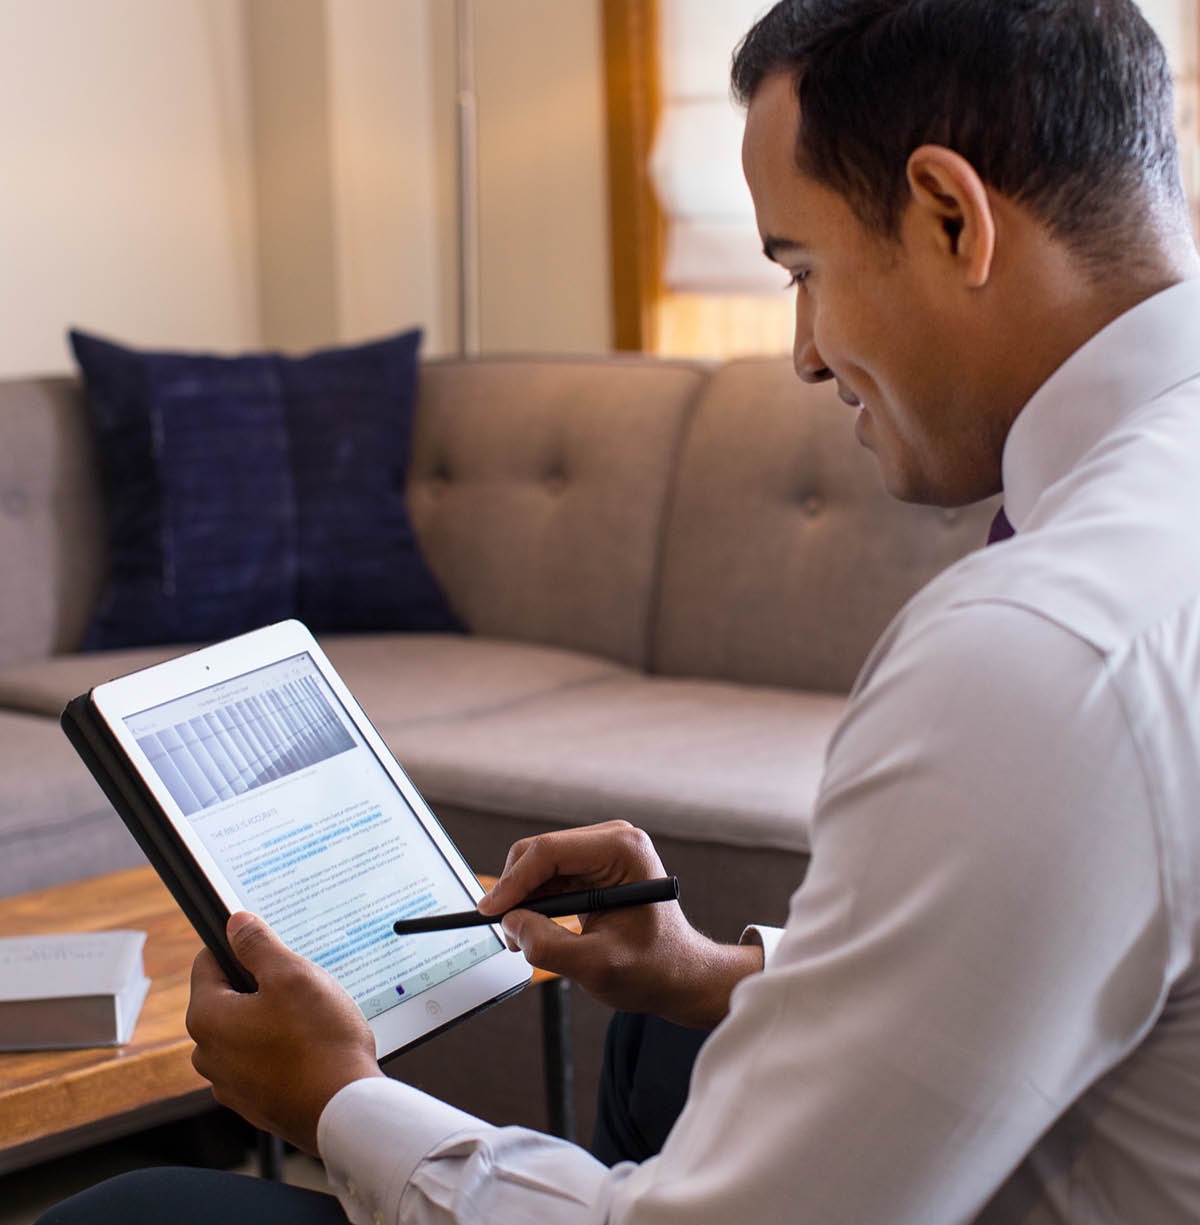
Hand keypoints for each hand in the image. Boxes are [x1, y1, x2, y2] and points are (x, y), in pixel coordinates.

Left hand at [186, 913, 382, 1153]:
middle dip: (259, 987)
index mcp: (207, 1017)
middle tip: (299, 988)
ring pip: (245, 1031)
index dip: (238, 947)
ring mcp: (229, 1082)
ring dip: (271, 1020)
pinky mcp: (253, 1102)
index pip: (207, 963)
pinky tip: (310, 1050)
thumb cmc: (319, 1042)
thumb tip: (236, 924)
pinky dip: (280, 1051)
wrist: (342, 1109)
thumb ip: (258, 945)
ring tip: (310, 1022)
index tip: (266, 948)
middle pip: (228, 999)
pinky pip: (260, 1061)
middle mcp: (208, 1053)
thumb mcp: (292, 975)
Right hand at [479, 821, 762, 1027]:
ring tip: (522, 939)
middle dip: (516, 891)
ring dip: (523, 899)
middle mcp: (612, 839)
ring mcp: (602, 850)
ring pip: (538, 864)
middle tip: (507, 933)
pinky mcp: (593, 865)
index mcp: (622, 850)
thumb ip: (550, 946)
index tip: (490, 913)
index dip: (513, 882)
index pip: (549, 851)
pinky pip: (548, 875)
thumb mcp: (597, 966)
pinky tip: (535, 929)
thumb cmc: (652, 969)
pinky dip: (535, 901)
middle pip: (539, 851)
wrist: (678, 974)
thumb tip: (511, 923)